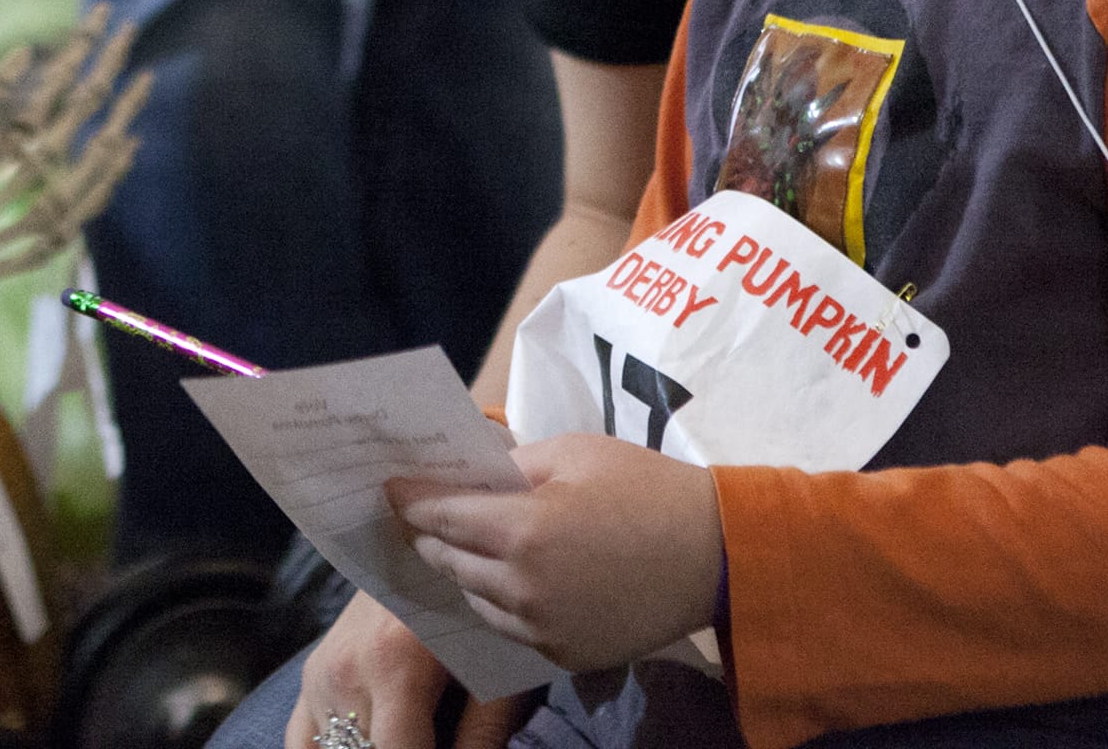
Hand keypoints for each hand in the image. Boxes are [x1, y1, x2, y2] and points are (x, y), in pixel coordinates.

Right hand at [292, 591, 531, 748]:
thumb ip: (481, 738)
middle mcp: (345, 672)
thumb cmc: (475, 615)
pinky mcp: (311, 676)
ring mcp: (319, 675)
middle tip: (431, 733)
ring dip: (370, 746)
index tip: (445, 747)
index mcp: (395, 669)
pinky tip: (365, 740)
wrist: (427, 550)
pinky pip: (302, 741)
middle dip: (402, 747)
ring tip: (407, 733)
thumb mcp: (494, 673)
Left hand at [393, 434, 723, 673]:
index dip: (411, 501)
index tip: (390, 489)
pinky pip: (512, 626)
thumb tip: (468, 466)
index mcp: (522, 530)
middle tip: (419, 517)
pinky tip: (507, 579)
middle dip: (431, 536)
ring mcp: (545, 628)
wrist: (717, 556)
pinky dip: (501, 601)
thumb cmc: (646, 489)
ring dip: (464, 571)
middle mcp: (524, 587)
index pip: (441, 517)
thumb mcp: (574, 451)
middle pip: (449, 562)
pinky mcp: (567, 655)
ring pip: (476, 599)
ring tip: (461, 547)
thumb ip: (512, 460)